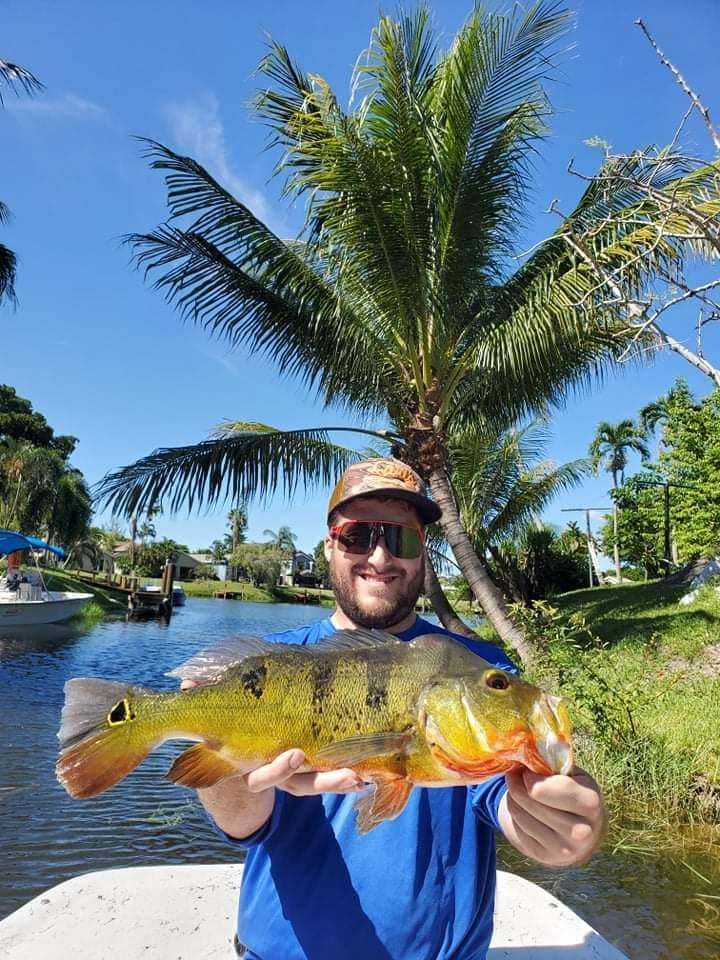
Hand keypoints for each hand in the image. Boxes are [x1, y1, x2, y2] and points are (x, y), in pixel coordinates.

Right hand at [180, 679, 362, 797]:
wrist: (231, 742)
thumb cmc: (223, 718)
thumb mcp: (211, 709)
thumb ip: (200, 696)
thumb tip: (189, 681)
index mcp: (249, 762)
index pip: (264, 772)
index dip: (278, 768)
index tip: (295, 754)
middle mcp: (275, 772)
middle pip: (300, 783)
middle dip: (322, 780)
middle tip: (346, 773)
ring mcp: (296, 771)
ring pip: (319, 780)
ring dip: (340, 780)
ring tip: (361, 776)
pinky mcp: (312, 761)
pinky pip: (330, 769)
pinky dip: (348, 769)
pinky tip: (369, 768)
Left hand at [499, 767, 605, 866]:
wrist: (580, 827)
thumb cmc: (573, 791)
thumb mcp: (572, 774)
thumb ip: (553, 762)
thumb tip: (525, 746)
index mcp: (590, 804)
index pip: (545, 789)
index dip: (530, 775)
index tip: (528, 769)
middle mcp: (582, 832)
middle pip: (531, 801)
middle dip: (517, 783)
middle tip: (515, 774)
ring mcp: (564, 849)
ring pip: (521, 814)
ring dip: (513, 796)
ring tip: (516, 787)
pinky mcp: (545, 856)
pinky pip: (518, 829)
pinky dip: (514, 813)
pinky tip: (520, 805)